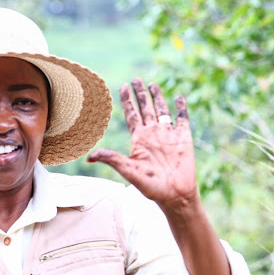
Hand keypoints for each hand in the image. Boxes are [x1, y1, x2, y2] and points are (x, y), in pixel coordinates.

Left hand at [87, 78, 197, 208]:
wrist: (175, 195)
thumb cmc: (151, 187)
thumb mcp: (129, 171)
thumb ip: (112, 159)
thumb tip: (89, 157)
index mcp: (139, 139)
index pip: (132, 114)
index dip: (127, 100)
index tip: (123, 86)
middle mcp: (153, 134)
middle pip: (145, 108)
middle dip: (140, 94)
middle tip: (136, 79)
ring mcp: (168, 135)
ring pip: (162, 110)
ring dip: (158, 97)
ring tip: (152, 84)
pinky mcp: (183, 138)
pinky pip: (182, 119)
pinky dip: (181, 108)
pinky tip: (179, 97)